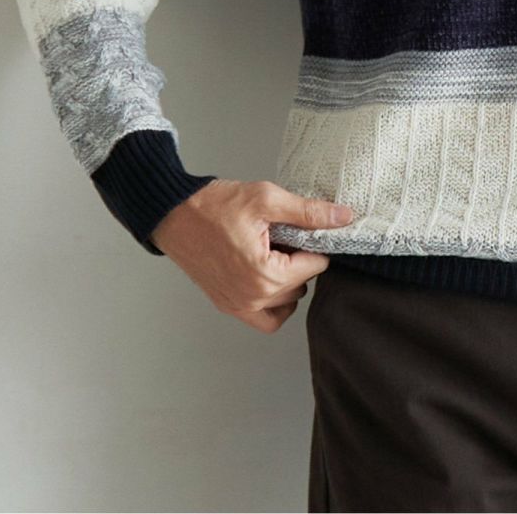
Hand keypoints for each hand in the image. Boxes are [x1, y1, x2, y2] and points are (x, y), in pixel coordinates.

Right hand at [150, 179, 355, 333]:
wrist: (173, 214)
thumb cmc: (215, 205)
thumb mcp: (267, 199)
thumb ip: (309, 212)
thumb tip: (343, 217)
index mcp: (263, 275)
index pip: (315, 266)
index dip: (315, 243)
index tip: (302, 227)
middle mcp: (251, 299)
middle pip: (301, 285)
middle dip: (300, 260)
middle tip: (286, 234)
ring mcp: (237, 306)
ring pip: (285, 304)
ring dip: (288, 280)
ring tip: (275, 249)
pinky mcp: (227, 305)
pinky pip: (264, 318)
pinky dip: (274, 302)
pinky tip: (270, 271)